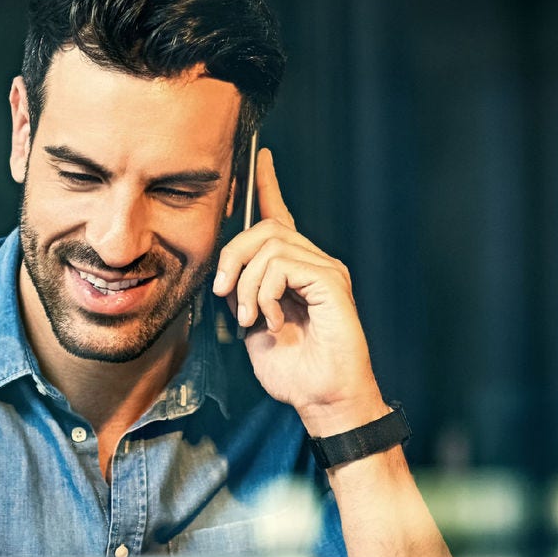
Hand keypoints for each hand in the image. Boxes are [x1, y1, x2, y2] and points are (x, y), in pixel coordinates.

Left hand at [211, 148, 385, 435]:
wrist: (322, 399)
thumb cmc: (293, 371)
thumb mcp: (252, 326)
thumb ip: (241, 293)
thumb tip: (226, 275)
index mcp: (295, 270)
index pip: (282, 216)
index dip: (268, 185)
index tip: (260, 157)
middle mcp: (314, 262)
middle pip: (264, 227)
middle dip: (233, 256)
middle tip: (226, 294)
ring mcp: (326, 270)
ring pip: (270, 245)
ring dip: (248, 285)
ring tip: (253, 319)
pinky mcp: (331, 282)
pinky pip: (283, 265)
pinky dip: (266, 293)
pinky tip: (272, 320)